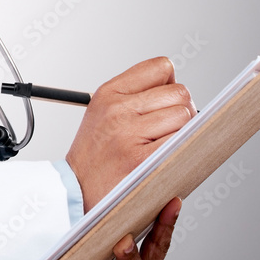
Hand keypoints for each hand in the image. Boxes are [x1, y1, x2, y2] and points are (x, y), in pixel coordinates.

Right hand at [65, 58, 193, 209]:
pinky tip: (168, 158)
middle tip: (167, 129)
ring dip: (184, 132)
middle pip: (179, 92)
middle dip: (181, 110)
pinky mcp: (142, 159)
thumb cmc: (95, 155)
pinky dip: (184, 150)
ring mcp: (129, 133)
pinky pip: (182, 142)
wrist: (75, 191)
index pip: (160, 67)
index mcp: (109, 92)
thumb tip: (174, 88)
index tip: (165, 102)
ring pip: (184, 116)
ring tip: (164, 145)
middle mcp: (118, 108)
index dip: (170, 84)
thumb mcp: (103, 111)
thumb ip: (135, 94)